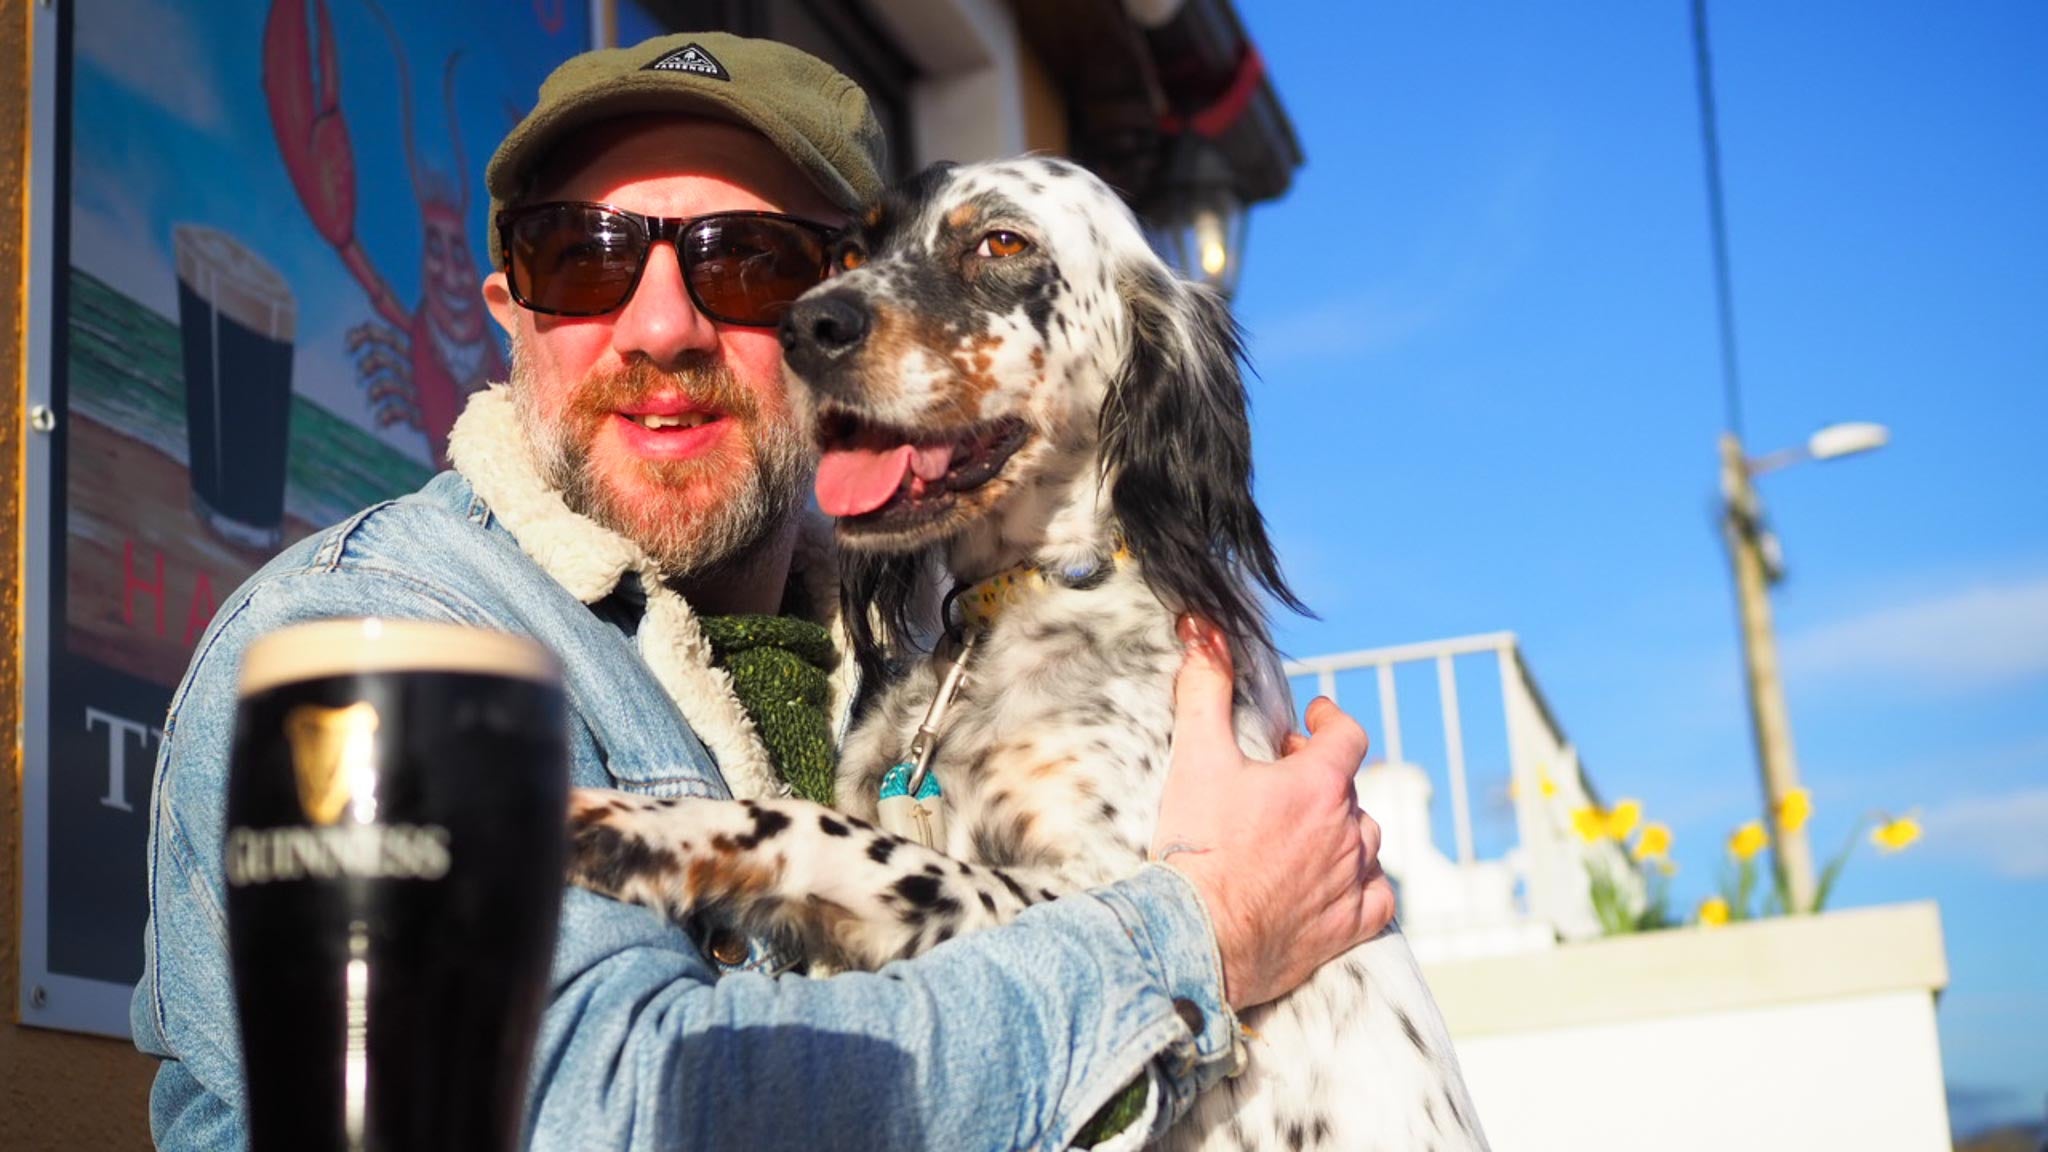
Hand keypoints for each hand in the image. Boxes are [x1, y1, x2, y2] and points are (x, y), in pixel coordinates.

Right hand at [1152, 617, 1394, 1010]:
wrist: (1197, 935)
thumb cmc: (1197, 847)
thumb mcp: (1196, 757)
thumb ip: (1205, 689)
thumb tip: (1204, 633)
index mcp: (1318, 785)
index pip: (1348, 735)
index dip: (1332, 720)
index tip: (1315, 717)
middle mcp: (1346, 830)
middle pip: (1351, 789)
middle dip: (1322, 776)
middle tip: (1287, 777)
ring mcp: (1351, 881)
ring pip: (1366, 841)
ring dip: (1343, 828)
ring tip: (1310, 829)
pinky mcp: (1347, 927)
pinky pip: (1379, 899)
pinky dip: (1365, 885)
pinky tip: (1341, 883)